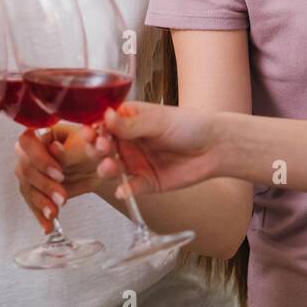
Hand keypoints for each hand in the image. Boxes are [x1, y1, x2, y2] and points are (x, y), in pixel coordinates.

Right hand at [14, 123, 101, 231]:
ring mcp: (30, 171)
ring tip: (55, 213)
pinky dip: (40, 216)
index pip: (28, 143)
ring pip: (28, 188)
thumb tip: (55, 149)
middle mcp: (30, 151)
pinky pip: (33, 204)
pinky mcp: (35, 189)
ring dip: (41, 203)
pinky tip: (47, 226)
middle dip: (44, 185)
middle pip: (25, 168)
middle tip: (61, 196)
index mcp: (41, 131)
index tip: (58, 173)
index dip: (40, 159)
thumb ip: (69, 149)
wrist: (101, 164)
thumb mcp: (85, 144)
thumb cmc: (93, 146)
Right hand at [88, 101, 220, 198]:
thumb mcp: (158, 120)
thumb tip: (105, 116)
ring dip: (106, 168)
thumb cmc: (190, 125)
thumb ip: (130, 123)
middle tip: (102, 147)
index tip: (91, 132)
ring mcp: (135, 162)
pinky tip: (123, 189)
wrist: (215, 147)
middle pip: (101, 148)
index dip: (93, 128)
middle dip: (96, 148)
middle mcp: (128, 141)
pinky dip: (124, 190)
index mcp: (128, 120)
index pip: (102, 124)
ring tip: (109, 167)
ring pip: (111, 168)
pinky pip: (130, 188)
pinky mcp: (146, 182)